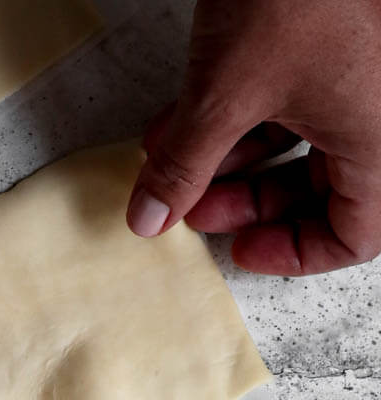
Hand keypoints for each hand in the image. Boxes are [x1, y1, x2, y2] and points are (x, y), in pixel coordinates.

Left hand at [126, 0, 380, 274]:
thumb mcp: (226, 91)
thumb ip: (186, 164)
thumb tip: (148, 218)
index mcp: (380, 142)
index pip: (356, 234)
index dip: (294, 253)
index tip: (239, 248)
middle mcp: (378, 113)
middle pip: (320, 190)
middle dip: (244, 198)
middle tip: (187, 204)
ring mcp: (359, 74)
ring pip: (301, 142)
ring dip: (229, 156)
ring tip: (167, 156)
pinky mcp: (334, 39)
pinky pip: (294, 95)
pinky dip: (240, 112)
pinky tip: (181, 117)